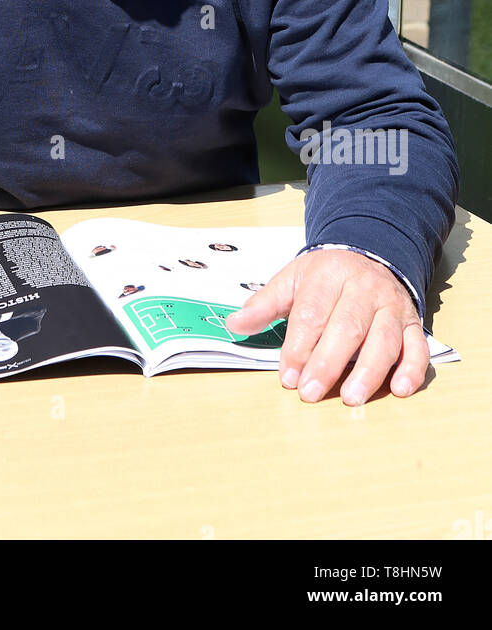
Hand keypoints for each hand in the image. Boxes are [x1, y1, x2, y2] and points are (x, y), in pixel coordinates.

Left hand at [224, 249, 428, 404]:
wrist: (371, 254)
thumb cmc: (327, 277)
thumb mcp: (293, 280)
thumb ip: (264, 304)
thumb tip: (235, 324)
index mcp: (330, 274)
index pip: (312, 312)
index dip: (299, 346)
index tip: (288, 376)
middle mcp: (364, 288)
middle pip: (348, 327)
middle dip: (328, 363)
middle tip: (311, 393)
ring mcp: (392, 306)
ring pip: (384, 340)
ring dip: (369, 371)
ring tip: (351, 398)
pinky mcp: (413, 322)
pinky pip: (418, 346)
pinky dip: (412, 369)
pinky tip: (400, 390)